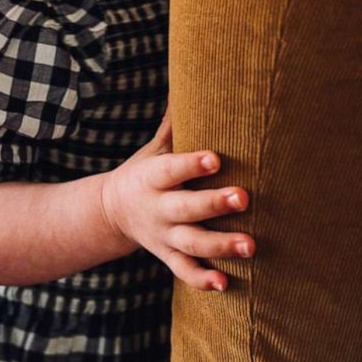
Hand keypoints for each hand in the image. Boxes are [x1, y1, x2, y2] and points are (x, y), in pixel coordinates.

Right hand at [99, 107, 254, 290]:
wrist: (110, 212)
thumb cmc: (146, 172)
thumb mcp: (154, 148)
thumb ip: (176, 124)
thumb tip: (192, 78)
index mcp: (153, 178)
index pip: (173, 169)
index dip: (192, 164)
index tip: (216, 157)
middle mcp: (158, 209)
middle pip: (186, 208)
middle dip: (214, 204)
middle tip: (243, 197)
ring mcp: (164, 236)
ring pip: (192, 244)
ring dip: (220, 246)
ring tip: (250, 245)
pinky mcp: (168, 256)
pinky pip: (185, 272)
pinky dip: (203, 280)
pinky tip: (226, 283)